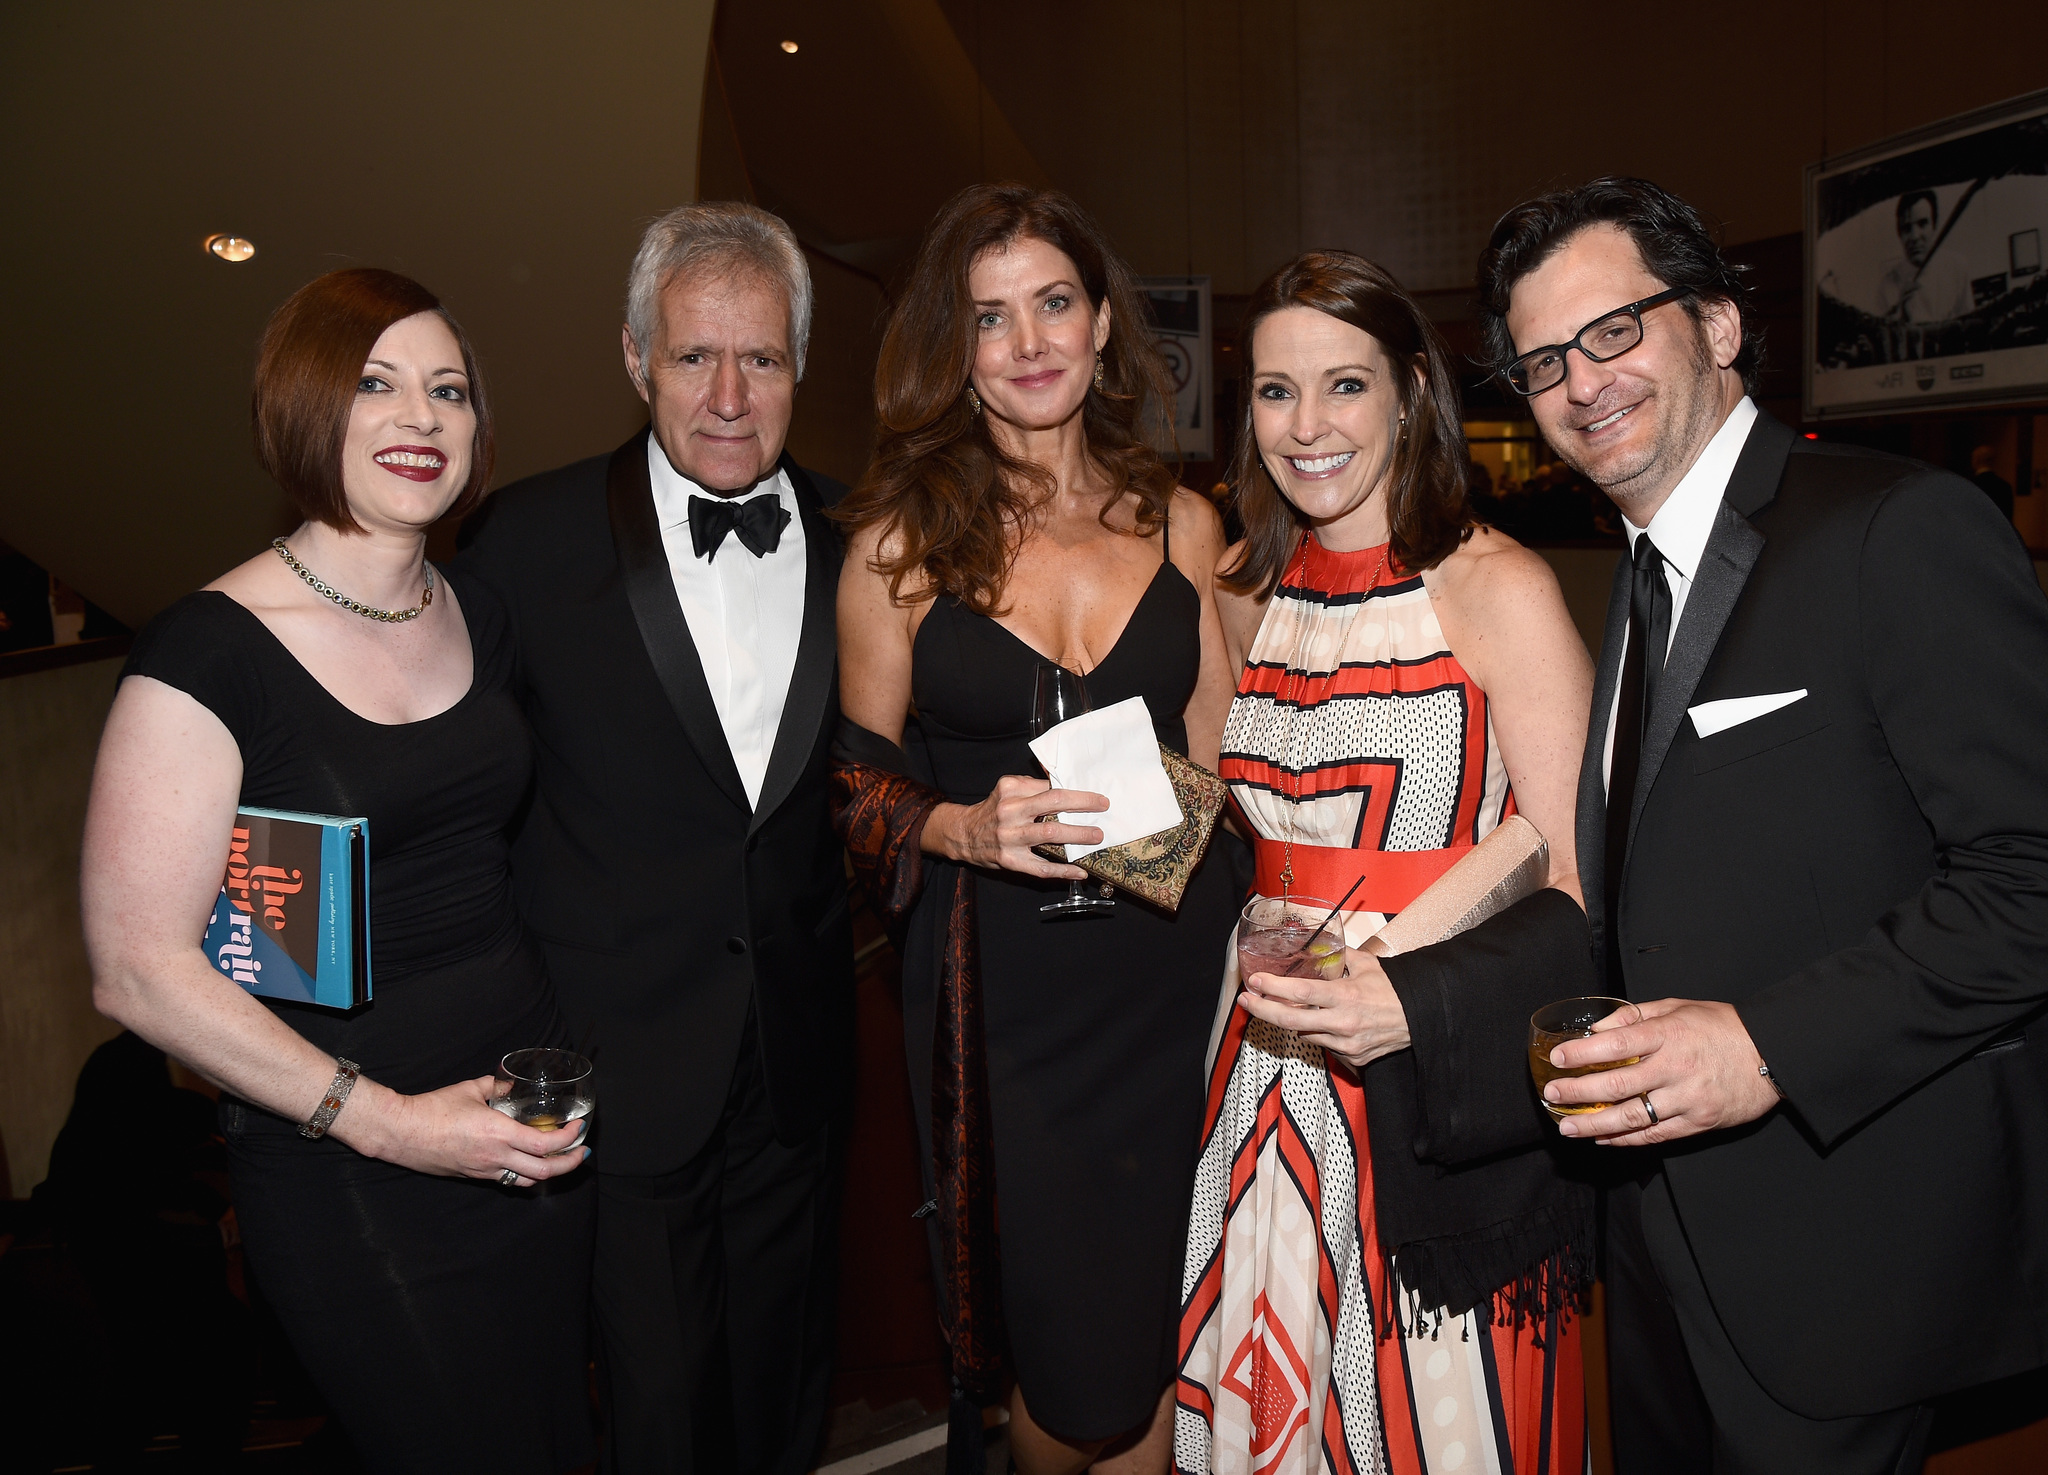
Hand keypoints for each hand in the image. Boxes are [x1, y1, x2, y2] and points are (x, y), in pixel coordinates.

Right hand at [335, 1075, 589, 1186]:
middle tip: (582, 1152)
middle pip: (544, 1171)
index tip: (579, 1128)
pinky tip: (529, 1163)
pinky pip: (507, 1180)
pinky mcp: (473, 1176)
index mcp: (499, 1134)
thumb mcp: (470, 1090)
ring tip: (560, 1160)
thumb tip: (511, 1086)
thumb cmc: (433, 1109)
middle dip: (570, 1163)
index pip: (546, 1144)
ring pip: (527, 1181)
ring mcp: (484, 1171)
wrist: (401, 1132)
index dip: (569, 1138)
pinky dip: (525, 1175)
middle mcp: (496, 1157)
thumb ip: (496, 1088)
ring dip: (549, 1172)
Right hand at [932, 774, 1107, 879]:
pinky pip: (1041, 867)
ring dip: (1078, 835)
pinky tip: (1079, 872)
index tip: (1095, 797)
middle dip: (1082, 805)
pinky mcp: (1010, 860)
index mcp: (1011, 790)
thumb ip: (1032, 785)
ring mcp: (1010, 837)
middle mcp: (1010, 812)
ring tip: (1096, 836)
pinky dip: (1062, 871)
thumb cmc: (992, 810)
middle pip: (1053, 804)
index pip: (1049, 787)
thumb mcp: (1007, 789)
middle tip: (1103, 806)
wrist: (963, 834)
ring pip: (1050, 834)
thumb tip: (1063, 781)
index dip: (1076, 792)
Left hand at [1238, 947, 1410, 1067]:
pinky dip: (1316, 1032)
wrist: (1421, 1018)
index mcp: (1346, 996)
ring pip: (1305, 1034)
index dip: (1273, 988)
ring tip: (1280, 1007)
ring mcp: (1346, 1044)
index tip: (1255, 981)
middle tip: (1246, 1001)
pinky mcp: (1352, 1057)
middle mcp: (1343, 1023)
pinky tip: (1318, 1022)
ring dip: (1291, 1021)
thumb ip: (1340, 956)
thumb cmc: (1393, 990)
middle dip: (1263, 1010)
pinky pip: (1324, 1044)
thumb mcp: (1367, 965)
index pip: (1300, 993)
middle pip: (1291, 1021)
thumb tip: (1321, 947)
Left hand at [1547, 998, 1780, 1145]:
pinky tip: (1605, 1138)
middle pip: (1617, 1086)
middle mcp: (1676, 1068)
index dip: (1583, 1054)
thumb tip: (1598, 1028)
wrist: (1773, 1052)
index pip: (1616, 1046)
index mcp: (1668, 1035)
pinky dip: (1627, 1139)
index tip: (1558, 1059)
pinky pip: (1656, 1135)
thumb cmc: (1722, 1026)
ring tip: (1569, 1128)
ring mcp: (1688, 1099)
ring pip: (1633, 1118)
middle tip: (1552, 1096)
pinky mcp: (1700, 1122)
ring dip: (1595, 1125)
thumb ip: (1634, 1016)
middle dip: (1578, 1093)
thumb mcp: (1677, 1007)